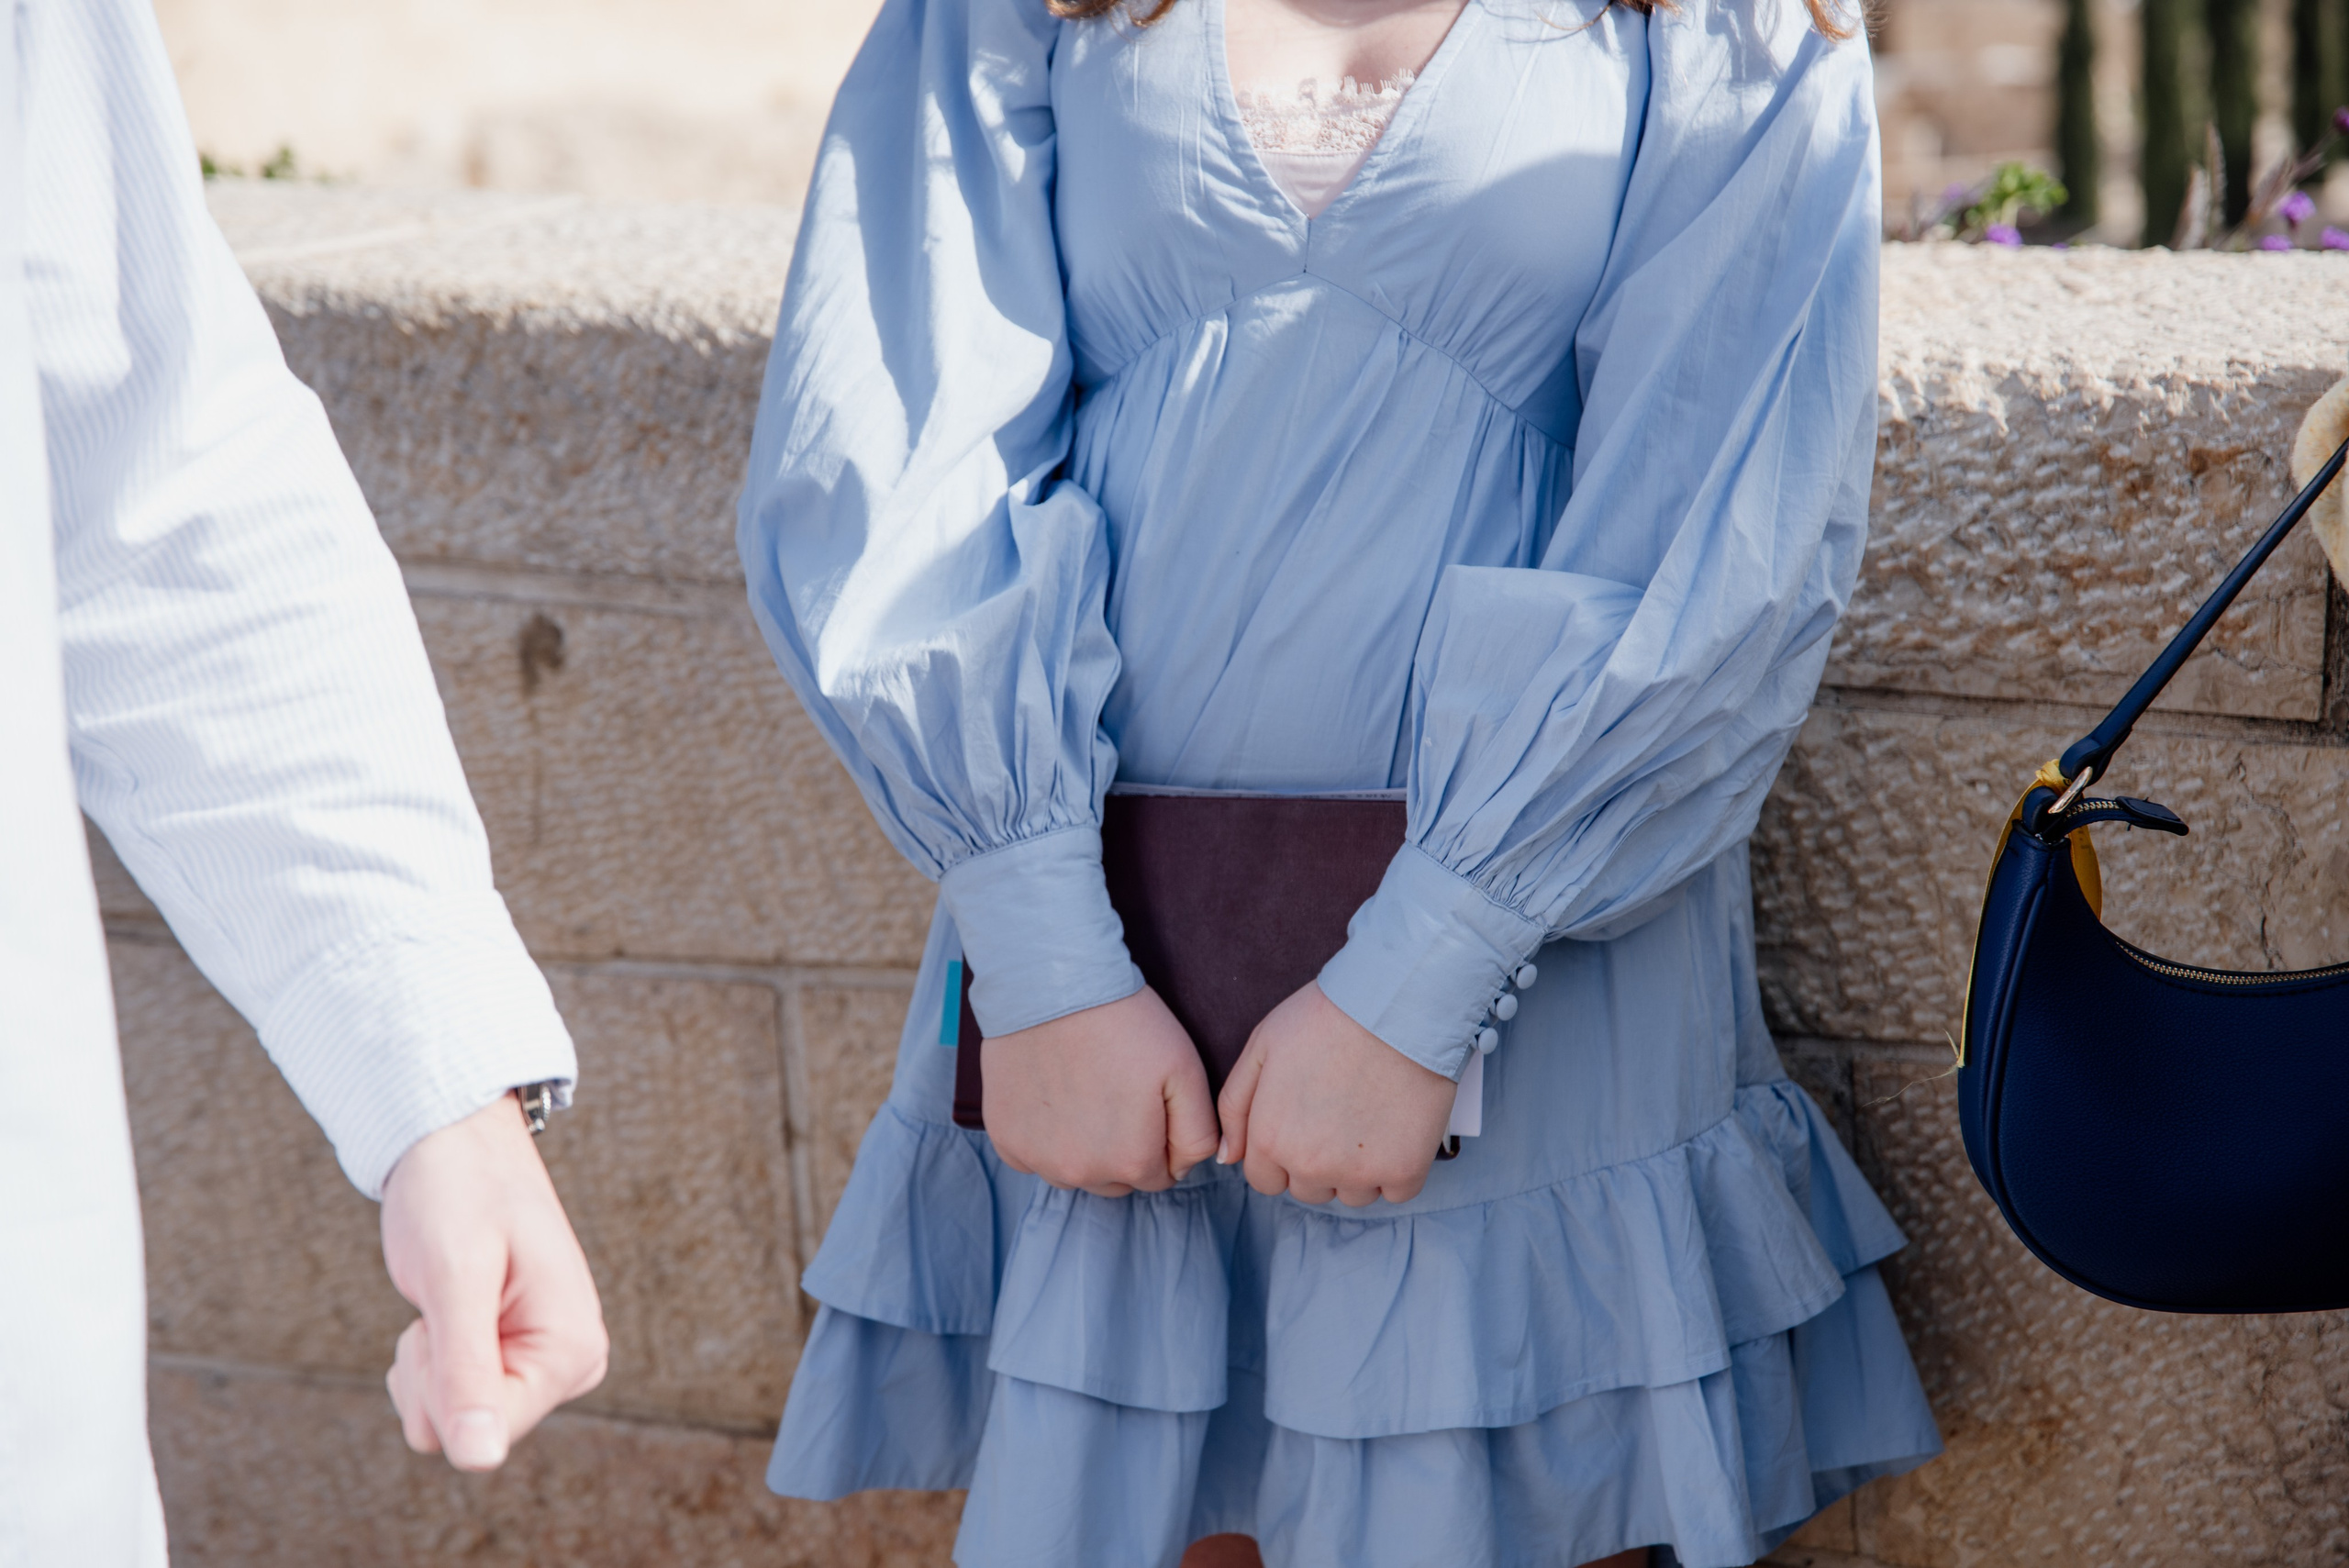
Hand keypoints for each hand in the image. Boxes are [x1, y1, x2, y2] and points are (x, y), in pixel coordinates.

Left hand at [380, 1095, 608, 1470]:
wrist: (455, 1143)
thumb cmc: (459, 1192)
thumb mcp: (456, 1278)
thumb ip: (467, 1371)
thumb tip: (480, 1460)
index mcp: (576, 1348)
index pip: (491, 1431)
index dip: (440, 1386)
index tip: (439, 1318)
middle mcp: (570, 1364)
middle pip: (468, 1433)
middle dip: (429, 1376)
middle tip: (442, 1301)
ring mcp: (542, 1364)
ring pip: (448, 1424)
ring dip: (422, 1367)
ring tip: (446, 1297)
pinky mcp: (513, 1360)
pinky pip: (445, 1404)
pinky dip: (424, 1363)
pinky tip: (446, 1308)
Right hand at [982, 986, 1220, 1196]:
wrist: (1052, 983)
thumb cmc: (1124, 1022)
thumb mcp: (1185, 1071)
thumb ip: (1198, 1133)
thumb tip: (1186, 1168)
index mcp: (1131, 1161)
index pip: (1160, 1175)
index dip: (1161, 1138)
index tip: (1149, 1101)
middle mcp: (1081, 1173)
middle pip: (1116, 1180)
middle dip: (1123, 1148)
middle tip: (1116, 1093)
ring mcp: (1038, 1159)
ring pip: (1074, 1172)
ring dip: (1083, 1146)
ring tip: (1084, 1091)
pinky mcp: (1005, 1140)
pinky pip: (1034, 1157)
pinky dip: (1045, 1136)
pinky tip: (1052, 1094)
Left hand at [1217, 981, 1456, 1205]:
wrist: (1396, 1006)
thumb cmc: (1324, 1018)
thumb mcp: (1261, 1047)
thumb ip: (1235, 1106)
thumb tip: (1226, 1157)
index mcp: (1269, 1139)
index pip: (1265, 1179)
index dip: (1281, 1153)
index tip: (1303, 1122)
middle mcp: (1310, 1166)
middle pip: (1308, 1190)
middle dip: (1317, 1162)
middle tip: (1338, 1113)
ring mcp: (1359, 1173)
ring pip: (1352, 1195)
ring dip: (1357, 1169)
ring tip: (1368, 1116)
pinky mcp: (1405, 1171)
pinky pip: (1395, 1192)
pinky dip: (1398, 1168)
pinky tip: (1397, 1128)